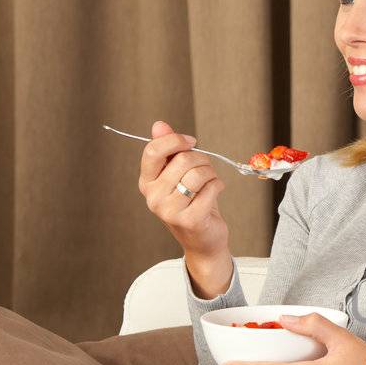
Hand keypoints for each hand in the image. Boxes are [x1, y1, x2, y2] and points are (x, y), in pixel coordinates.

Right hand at [139, 120, 228, 255]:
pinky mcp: (189, 220)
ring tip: (210, 182)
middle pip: (182, 160)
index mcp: (147, 182)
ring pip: (198, 174)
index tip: (191, 141)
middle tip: (206, 169)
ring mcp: (169, 210)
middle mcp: (153, 197)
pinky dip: (218, 186)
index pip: (153, 151)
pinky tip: (215, 192)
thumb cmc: (192, 202)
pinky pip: (211, 189)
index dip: (175, 140)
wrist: (203, 239)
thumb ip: (168, 149)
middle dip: (202, 159)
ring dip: (211, 173)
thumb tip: (159, 125)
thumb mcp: (178, 174)